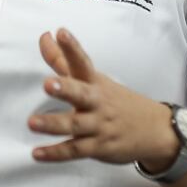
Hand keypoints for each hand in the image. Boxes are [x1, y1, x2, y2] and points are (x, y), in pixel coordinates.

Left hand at [28, 28, 178, 169]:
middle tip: (48, 84)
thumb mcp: (94, 79)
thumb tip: (44, 35)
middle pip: (80, 93)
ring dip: (53, 124)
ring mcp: (98, 125)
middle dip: (65, 88)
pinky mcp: (98, 147)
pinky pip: (74, 150)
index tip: (61, 33)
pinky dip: (55, 153)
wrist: (154, 130)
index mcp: (95, 82)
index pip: (83, 62)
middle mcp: (97, 102)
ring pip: (74, 125)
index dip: (72, 48)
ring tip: (32, 122)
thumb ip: (64, 60)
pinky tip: (37, 153)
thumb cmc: (116, 100)